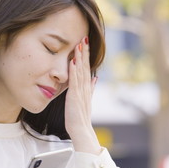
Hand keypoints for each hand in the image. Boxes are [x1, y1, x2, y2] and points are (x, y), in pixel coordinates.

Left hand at [65, 37, 100, 154]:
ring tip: (80, 44)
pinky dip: (74, 70)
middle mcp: (85, 87)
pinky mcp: (74, 96)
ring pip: (81, 70)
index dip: (86, 55)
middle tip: (85, 38)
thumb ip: (91, 88)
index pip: (87, 68)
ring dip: (80, 57)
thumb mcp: (86, 99)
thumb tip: (95, 78)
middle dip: (85, 52)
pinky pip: (74, 80)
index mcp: (87, 87)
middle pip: (85, 66)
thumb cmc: (81, 117)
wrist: (81, 130)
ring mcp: (80, 91)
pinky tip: (73, 60)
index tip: (85, 44)